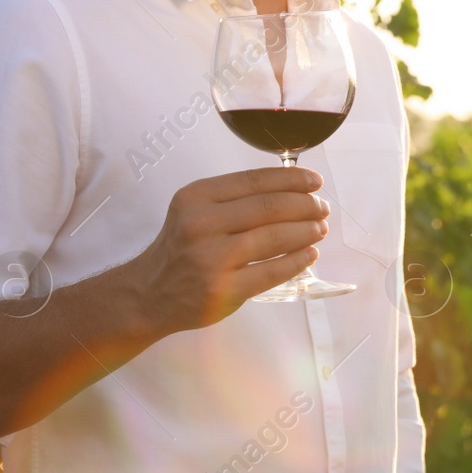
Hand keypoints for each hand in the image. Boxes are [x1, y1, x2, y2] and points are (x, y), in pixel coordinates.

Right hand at [132, 166, 329, 333]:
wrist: (149, 293)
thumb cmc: (181, 247)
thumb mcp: (196, 210)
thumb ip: (235, 198)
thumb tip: (293, 189)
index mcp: (196, 197)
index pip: (255, 180)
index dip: (292, 179)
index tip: (315, 182)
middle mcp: (201, 224)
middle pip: (270, 207)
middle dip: (305, 205)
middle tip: (322, 208)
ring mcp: (212, 258)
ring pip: (274, 237)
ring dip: (306, 231)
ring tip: (320, 229)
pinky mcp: (223, 289)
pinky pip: (272, 271)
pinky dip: (297, 260)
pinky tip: (309, 253)